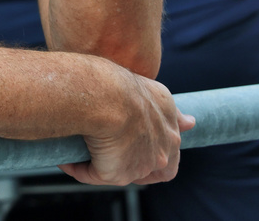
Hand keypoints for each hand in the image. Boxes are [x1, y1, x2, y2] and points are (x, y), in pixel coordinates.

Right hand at [61, 70, 193, 185]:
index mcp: (170, 132)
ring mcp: (138, 166)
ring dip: (101, 164)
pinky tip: (65, 156)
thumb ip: (173, 111)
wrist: (106, 95)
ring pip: (117, 172)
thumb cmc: (124, 85)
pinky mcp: (114, 174)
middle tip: (107, 150)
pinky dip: (77, 166)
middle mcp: (160, 154)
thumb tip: (192, 123)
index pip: (170, 157)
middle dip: (129, 164)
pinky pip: (90, 173)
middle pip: (149, 171)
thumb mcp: (158, 93)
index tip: (135, 146)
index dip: (154, 155)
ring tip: (81, 150)